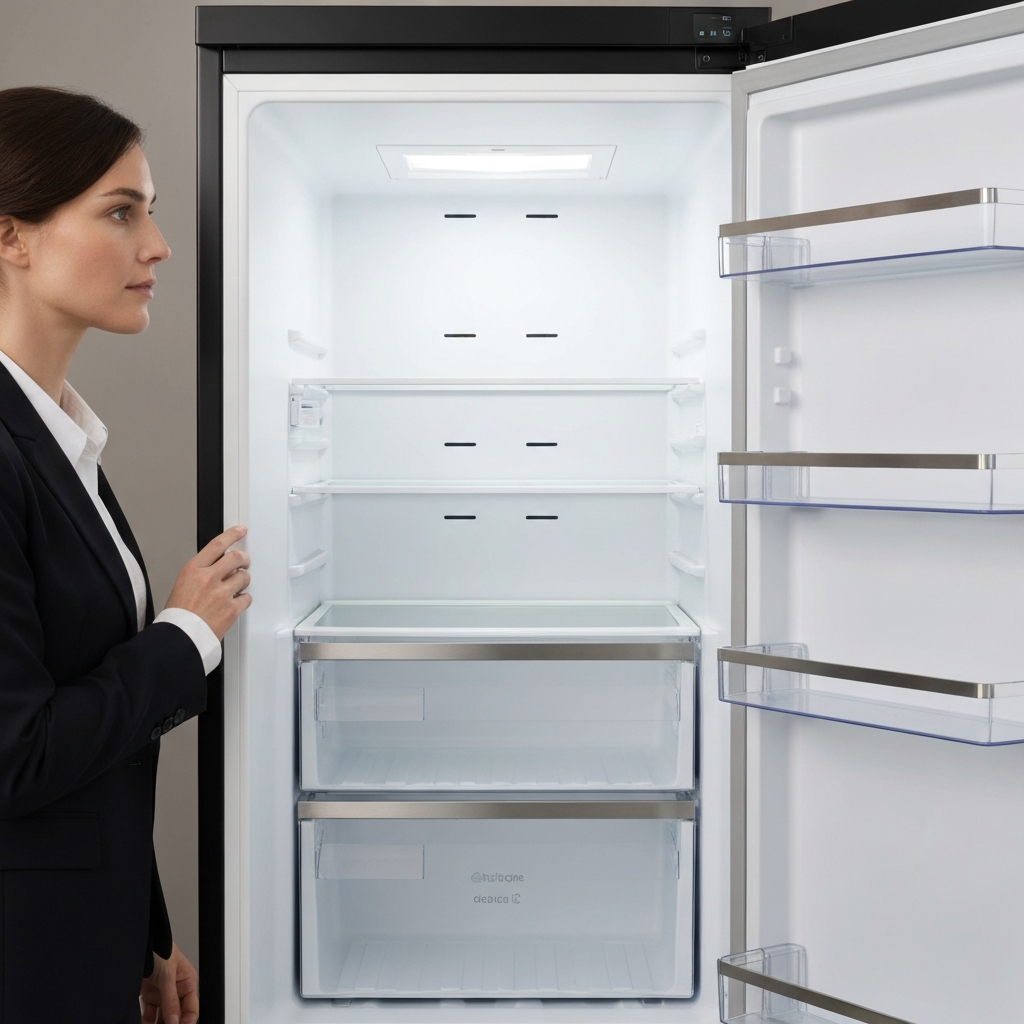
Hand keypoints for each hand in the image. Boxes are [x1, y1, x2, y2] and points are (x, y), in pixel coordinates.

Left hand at [140, 942, 197, 1023]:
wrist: (139, 944)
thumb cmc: (159, 949)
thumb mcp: (167, 975)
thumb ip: (171, 999)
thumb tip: (175, 1021)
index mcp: (187, 983)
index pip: (191, 1009)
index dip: (186, 1022)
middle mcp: (176, 990)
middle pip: (176, 1015)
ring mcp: (161, 994)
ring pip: (162, 1017)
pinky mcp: (148, 995)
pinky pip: (148, 1014)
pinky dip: (146, 1021)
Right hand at [165, 525, 251, 639]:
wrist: (178, 638)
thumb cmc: (177, 616)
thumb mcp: (182, 585)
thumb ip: (200, 573)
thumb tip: (218, 567)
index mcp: (193, 570)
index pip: (216, 545)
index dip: (231, 535)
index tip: (240, 530)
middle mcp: (208, 578)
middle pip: (236, 557)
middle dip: (243, 559)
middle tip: (244, 562)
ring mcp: (222, 593)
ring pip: (244, 577)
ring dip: (243, 581)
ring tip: (235, 587)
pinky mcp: (232, 608)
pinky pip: (247, 597)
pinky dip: (243, 600)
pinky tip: (235, 603)